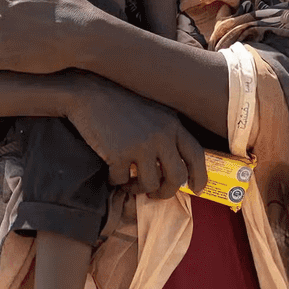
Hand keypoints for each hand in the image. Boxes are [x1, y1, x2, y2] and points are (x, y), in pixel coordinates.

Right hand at [63, 76, 204, 198]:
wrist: (89, 93)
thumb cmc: (121, 103)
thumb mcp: (154, 112)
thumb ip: (167, 133)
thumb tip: (176, 167)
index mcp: (172, 124)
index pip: (196, 155)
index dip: (199, 176)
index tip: (196, 189)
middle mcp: (161, 135)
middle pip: (176, 177)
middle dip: (166, 191)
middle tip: (156, 194)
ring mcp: (141, 145)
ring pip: (150, 184)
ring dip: (138, 189)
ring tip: (129, 183)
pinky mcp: (119, 153)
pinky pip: (122, 180)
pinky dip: (116, 181)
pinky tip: (112, 173)